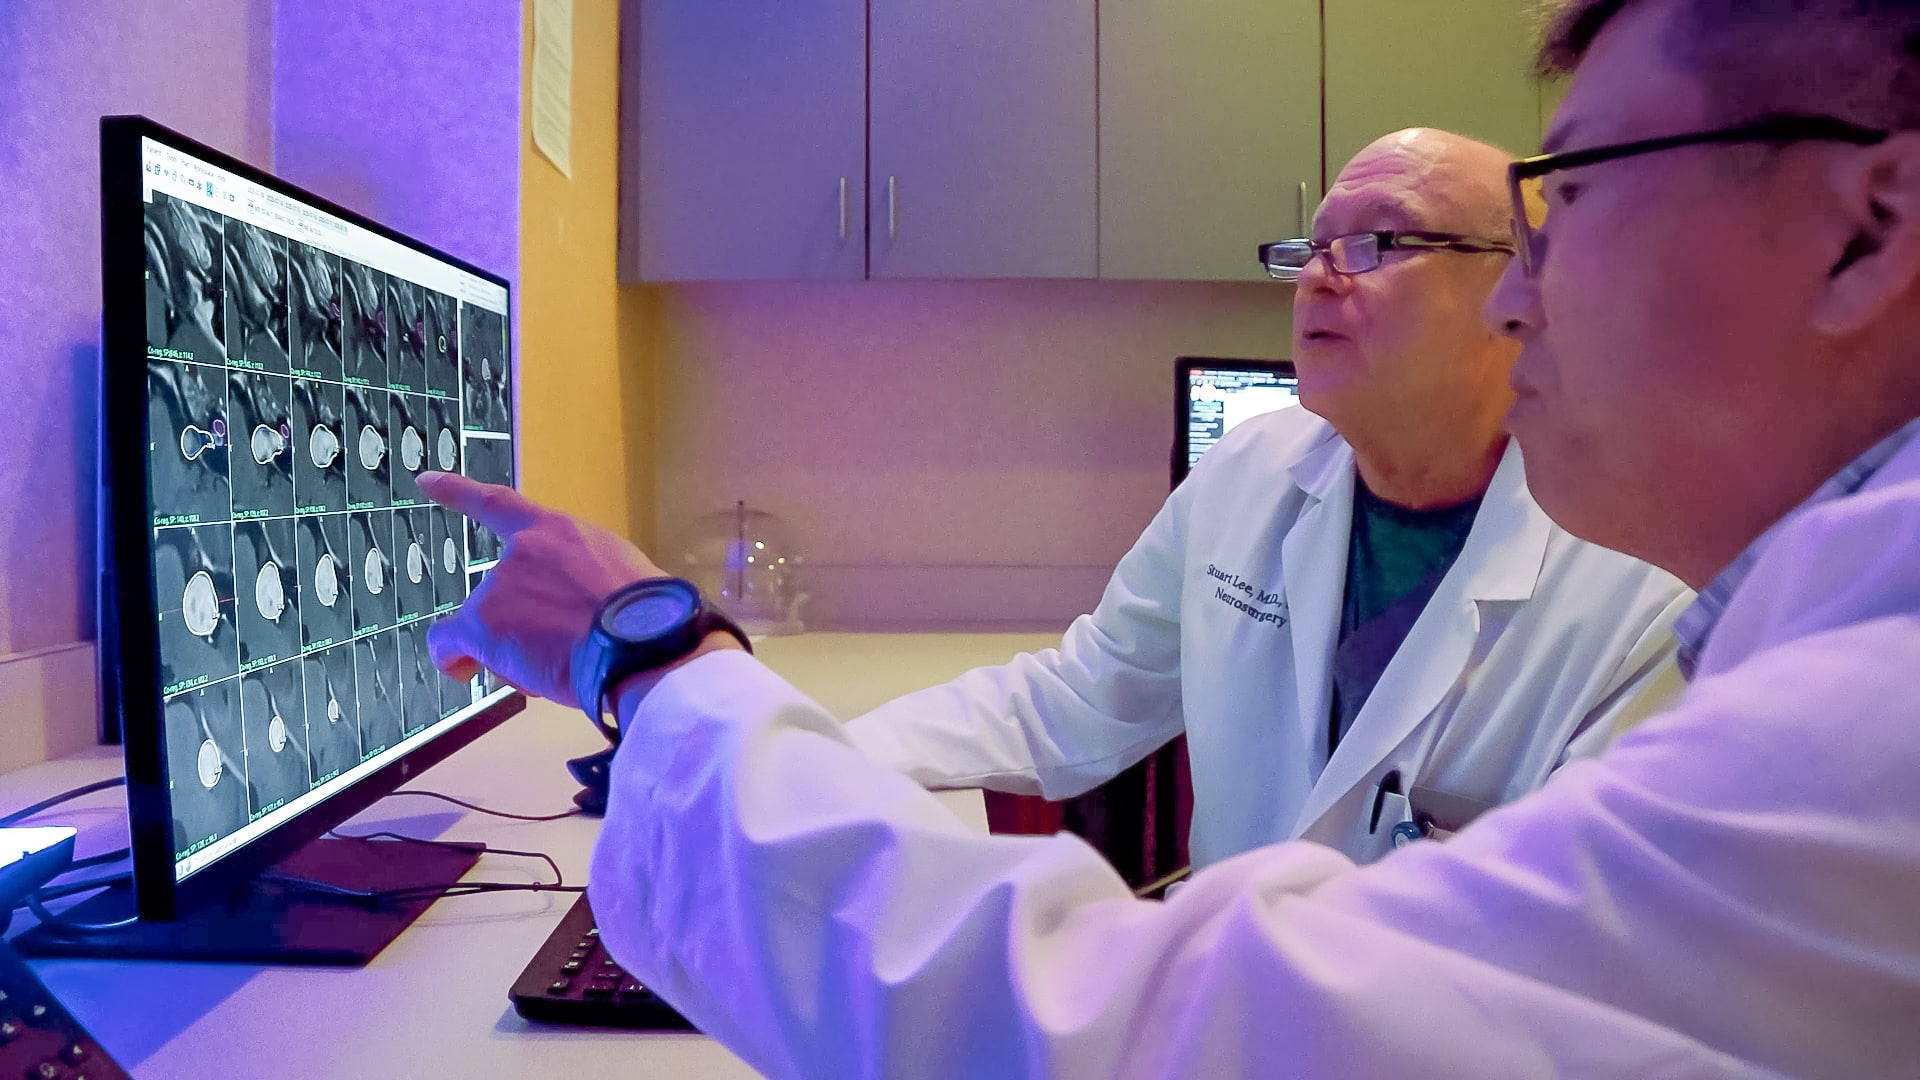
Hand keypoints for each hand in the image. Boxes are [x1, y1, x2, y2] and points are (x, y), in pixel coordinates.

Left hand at [417, 472, 665, 708]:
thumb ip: (589, 582)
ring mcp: (498, 587)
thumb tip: (584, 614)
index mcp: (560, 532)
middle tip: (557, 649)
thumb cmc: (645, 617)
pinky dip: (452, 657)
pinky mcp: (481, 624)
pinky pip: (449, 643)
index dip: (459, 492)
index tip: (425, 480)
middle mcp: (521, 552)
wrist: (637, 643)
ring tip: (550, 669)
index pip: (501, 504)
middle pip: (502, 591)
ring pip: (486, 624)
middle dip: (521, 621)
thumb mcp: (621, 579)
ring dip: (509, 647)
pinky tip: (462, 669)